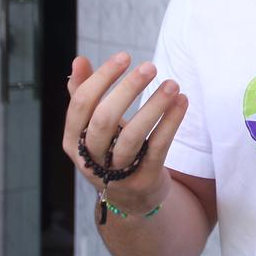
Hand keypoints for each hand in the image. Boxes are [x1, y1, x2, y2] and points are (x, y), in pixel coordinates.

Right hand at [62, 52, 188, 214]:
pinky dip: (171, 122)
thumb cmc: (111, 151)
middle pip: (103, 119)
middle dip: (127, 89)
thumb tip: (78, 60)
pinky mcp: (144, 180)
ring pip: (132, 136)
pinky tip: (182, 102)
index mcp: (73, 140)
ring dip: (154, 106)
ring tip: (172, 84)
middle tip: (150, 66)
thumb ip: (83, 94)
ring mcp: (116, 173)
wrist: (132, 199)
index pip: (81, 104)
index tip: (125, 56)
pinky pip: (158, 147)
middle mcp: (90, 159)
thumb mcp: (94, 126)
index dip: (101, 78)